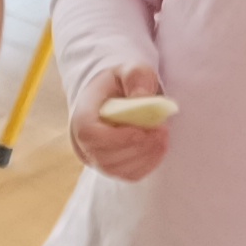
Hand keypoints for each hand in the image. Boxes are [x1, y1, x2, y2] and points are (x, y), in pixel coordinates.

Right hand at [70, 61, 171, 179]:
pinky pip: (129, 175)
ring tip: (163, 136)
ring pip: (118, 170)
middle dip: (137, 148)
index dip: (115, 138)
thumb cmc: (120, 84)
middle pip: (105, 157)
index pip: (90, 135)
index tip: (141, 132)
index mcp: (82, 116)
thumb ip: (136, 78)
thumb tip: (142, 98)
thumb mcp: (130, 69)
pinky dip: (148, 164)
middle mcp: (83, 142)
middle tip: (161, 132)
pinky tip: (159, 147)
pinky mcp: (113, 168)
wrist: (113, 99)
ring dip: (145, 156)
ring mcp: (97, 158)